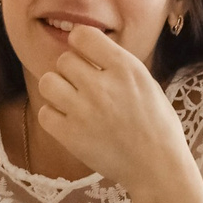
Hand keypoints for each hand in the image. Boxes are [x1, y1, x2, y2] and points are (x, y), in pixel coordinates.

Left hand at [31, 25, 195, 194]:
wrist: (157, 166)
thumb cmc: (157, 125)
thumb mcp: (146, 83)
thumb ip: (116, 65)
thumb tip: (89, 52)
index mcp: (125, 67)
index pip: (83, 35)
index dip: (80, 44)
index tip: (85, 56)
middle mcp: (102, 85)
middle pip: (64, 60)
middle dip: (71, 71)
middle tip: (82, 87)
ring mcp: (84, 111)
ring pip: (47, 82)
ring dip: (57, 90)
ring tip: (70, 101)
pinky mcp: (71, 135)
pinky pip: (44, 112)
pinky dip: (53, 116)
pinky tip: (68, 121)